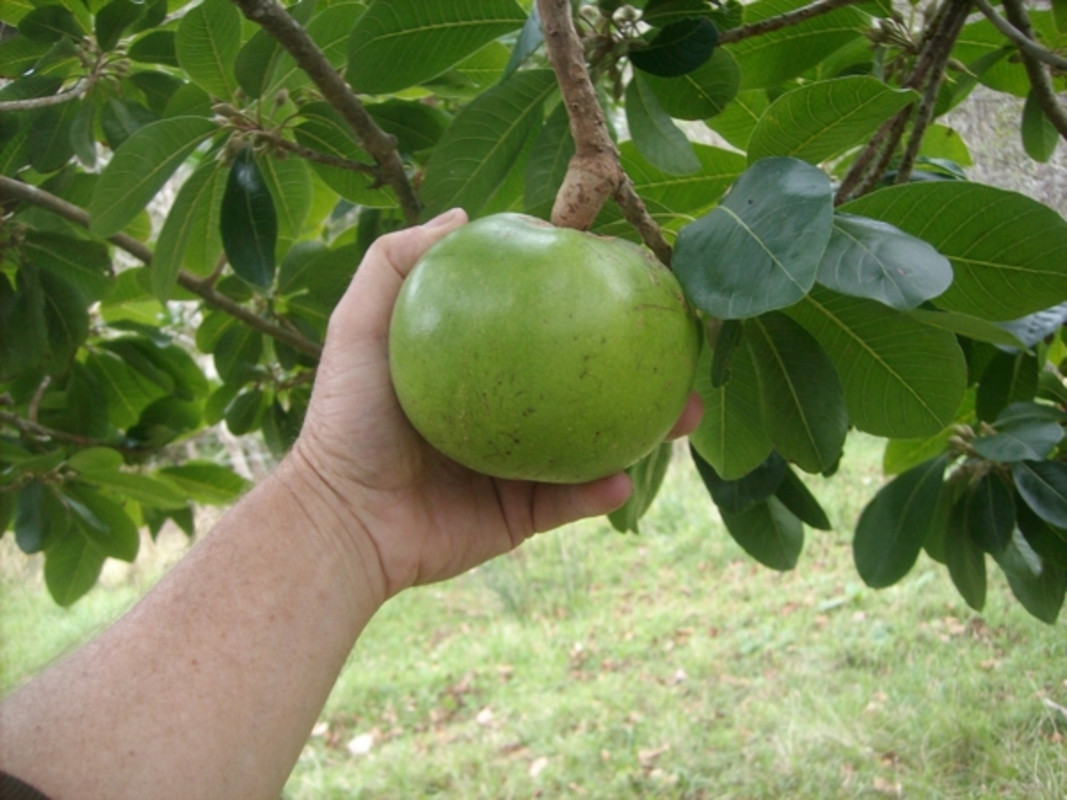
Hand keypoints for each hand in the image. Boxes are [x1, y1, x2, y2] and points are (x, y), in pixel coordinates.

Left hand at [293, 209, 703, 598]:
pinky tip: (623, 475)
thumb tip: (465, 214)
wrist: (340, 518)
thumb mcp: (360, 324)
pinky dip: (600, 489)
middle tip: (680, 344)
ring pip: (597, 440)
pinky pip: (571, 501)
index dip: (588, 301)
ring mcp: (520, 464)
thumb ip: (398, 262)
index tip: (630, 278)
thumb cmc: (346, 418)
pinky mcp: (521, 516)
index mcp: (481, 367)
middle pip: (585, 378)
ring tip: (684, 412)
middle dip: (638, 362)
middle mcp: (508, 410)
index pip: (544, 323)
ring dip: (647, 430)